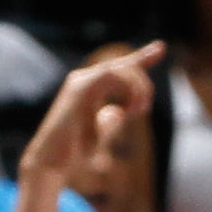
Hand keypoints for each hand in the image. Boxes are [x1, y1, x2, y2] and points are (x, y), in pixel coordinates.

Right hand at [21, 41, 162, 189]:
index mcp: (89, 87)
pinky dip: (125, 90)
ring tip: (140, 110)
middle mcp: (83, 79)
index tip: (161, 48)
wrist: (50, 163)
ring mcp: (79, 83)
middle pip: (122, 65)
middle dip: (142, 82)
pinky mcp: (78, 92)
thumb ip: (110, 121)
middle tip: (145, 108)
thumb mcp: (99, 134)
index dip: (142, 57)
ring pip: (117, 69)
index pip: (119, 67)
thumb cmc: (73, 152)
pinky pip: (108, 76)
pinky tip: (128, 111)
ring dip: (135, 87)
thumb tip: (118, 111)